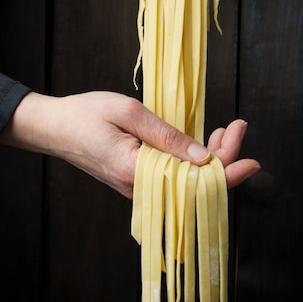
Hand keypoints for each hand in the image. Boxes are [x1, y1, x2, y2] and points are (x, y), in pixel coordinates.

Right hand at [0, 90, 259, 197]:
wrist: (53, 127)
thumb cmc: (85, 115)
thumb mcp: (129, 113)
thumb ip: (167, 136)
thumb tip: (204, 156)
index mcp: (136, 172)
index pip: (194, 181)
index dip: (227, 168)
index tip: (249, 151)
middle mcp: (140, 188)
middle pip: (195, 186)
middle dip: (224, 159)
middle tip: (238, 127)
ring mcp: (138, 188)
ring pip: (186, 184)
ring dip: (210, 161)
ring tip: (227, 133)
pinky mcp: (137, 182)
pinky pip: (173, 180)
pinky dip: (192, 163)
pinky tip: (203, 146)